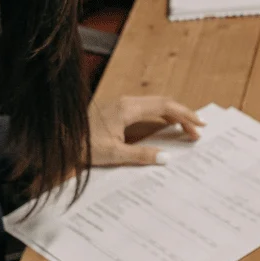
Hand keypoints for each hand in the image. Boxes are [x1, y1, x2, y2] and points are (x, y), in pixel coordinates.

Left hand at [89, 96, 204, 165]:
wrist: (60, 140)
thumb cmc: (83, 147)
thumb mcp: (113, 154)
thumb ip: (142, 155)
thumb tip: (167, 158)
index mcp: (128, 109)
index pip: (165, 107)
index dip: (185, 115)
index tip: (199, 125)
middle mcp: (127, 102)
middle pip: (163, 102)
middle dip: (183, 115)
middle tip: (198, 129)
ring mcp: (122, 104)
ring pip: (156, 104)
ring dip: (173, 115)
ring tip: (187, 128)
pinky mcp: (118, 110)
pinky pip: (147, 108)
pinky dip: (161, 116)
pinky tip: (166, 126)